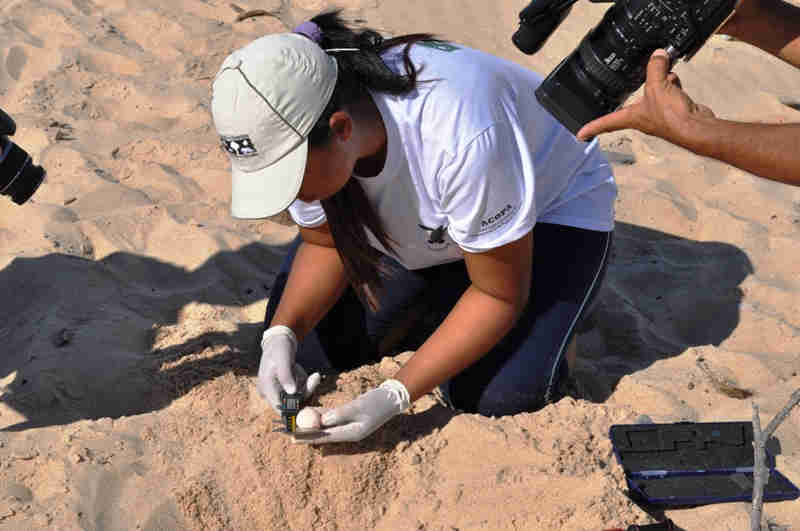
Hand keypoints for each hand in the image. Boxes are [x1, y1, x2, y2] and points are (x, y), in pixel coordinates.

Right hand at [257, 325, 320, 413]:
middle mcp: (269, 392)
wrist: (279, 341)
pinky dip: (304, 383)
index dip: (294, 408)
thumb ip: (286, 375)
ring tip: (302, 370)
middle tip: (315, 377)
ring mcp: (276, 390)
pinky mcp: (283, 388)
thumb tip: (291, 392)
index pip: (279, 407)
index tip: (309, 396)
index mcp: (266, 386)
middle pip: (291, 403)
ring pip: (297, 397)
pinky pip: (298, 391)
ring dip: (305, 385)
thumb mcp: (283, 358)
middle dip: (304, 391)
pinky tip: (302, 372)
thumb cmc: (279, 347)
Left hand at [293, 379, 410, 443]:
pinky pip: (331, 418)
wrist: (392, 397)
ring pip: (326, 426)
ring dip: (312, 424)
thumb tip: (322, 420)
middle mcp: (348, 432)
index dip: (308, 438)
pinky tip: (310, 412)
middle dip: (306, 433)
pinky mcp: (349, 417)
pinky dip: (321, 415)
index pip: (325, 437)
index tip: (292, 438)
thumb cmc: (377, 402)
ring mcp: (349, 425)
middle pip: (323, 434)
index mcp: (352, 433)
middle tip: (288, 432)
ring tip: (294, 423)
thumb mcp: (359, 407)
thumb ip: (340, 413)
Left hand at [576, 49, 715, 144]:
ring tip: (664, 71)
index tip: (580, 134)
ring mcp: (659, 114)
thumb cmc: (672, 117)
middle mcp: (643, 117)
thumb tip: (657, 55)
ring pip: (654, 92)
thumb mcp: (656, 87)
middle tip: (634, 78)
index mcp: (631, 117)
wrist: (696, 126)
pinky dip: (672, 83)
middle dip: (639, 86)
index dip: (592, 128)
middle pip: (633, 100)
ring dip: (659, 80)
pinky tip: (675, 78)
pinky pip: (669, 91)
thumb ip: (655, 69)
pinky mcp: (674, 109)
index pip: (606, 123)